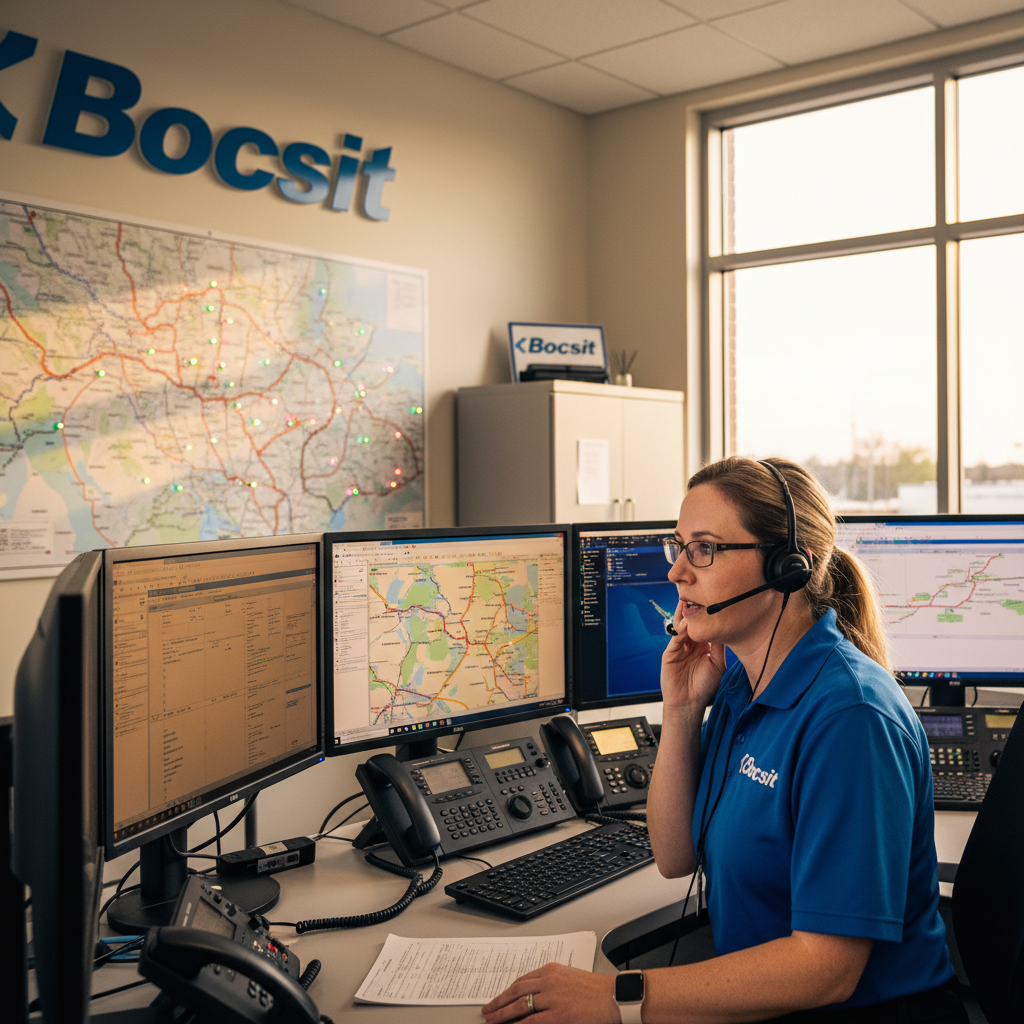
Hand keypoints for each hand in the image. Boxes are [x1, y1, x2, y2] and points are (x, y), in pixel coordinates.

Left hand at [481, 963, 617, 1023]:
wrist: (615, 997)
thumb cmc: (597, 990)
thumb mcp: (570, 979)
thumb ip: (552, 984)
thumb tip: (535, 995)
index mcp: (551, 970)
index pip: (522, 980)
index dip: (507, 991)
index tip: (498, 998)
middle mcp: (549, 981)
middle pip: (516, 991)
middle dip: (499, 1002)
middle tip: (487, 1010)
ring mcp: (553, 998)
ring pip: (520, 1005)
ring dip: (503, 1014)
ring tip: (492, 1020)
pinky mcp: (559, 1014)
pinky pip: (532, 1021)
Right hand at [661, 611, 725, 710]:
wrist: (689, 703)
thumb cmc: (704, 686)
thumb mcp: (717, 665)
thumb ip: (719, 647)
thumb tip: (723, 628)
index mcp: (702, 645)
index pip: (703, 625)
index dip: (707, 614)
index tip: (714, 601)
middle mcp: (690, 644)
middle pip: (690, 622)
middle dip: (693, 609)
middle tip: (697, 593)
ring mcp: (679, 647)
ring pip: (681, 627)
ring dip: (685, 616)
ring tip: (689, 603)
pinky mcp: (670, 653)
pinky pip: (675, 639)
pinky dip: (680, 631)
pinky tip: (686, 625)